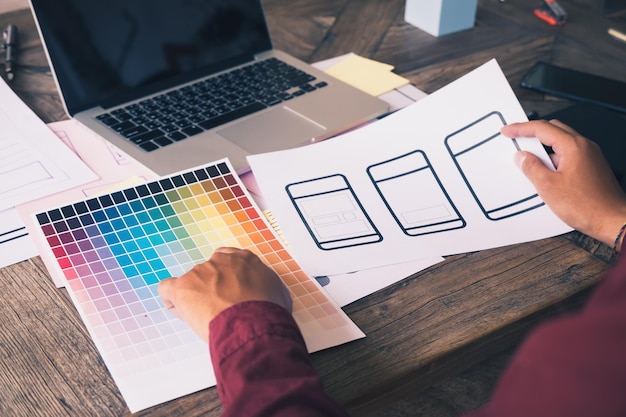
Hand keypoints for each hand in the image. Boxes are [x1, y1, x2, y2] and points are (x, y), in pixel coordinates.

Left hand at [158, 247, 292, 341]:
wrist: (253, 322)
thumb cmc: (267, 310)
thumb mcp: (277, 291)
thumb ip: (264, 286)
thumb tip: (264, 292)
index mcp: (243, 259)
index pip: (228, 261)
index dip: (227, 279)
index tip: (229, 291)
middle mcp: (220, 262)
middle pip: (208, 273)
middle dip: (212, 290)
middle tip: (220, 310)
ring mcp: (200, 273)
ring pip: (191, 285)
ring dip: (197, 299)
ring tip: (208, 319)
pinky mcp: (183, 287)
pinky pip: (168, 288)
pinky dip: (172, 300)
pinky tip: (181, 310)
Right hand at [501, 119, 625, 249]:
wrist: (612, 220)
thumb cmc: (588, 206)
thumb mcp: (548, 187)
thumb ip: (532, 168)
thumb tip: (522, 157)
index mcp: (574, 146)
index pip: (542, 128)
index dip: (521, 128)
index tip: (508, 131)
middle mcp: (585, 147)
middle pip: (553, 130)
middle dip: (532, 134)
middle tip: (516, 140)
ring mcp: (590, 157)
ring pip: (561, 144)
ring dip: (543, 149)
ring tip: (528, 162)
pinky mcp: (591, 168)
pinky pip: (568, 156)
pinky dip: (553, 159)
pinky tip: (544, 174)